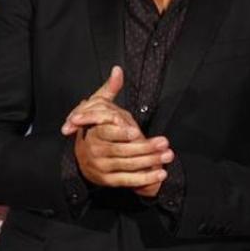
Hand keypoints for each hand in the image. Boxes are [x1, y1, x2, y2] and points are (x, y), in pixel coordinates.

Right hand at [61, 66, 173, 194]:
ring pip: (128, 165)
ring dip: (150, 162)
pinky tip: (160, 174)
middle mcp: (95, 151)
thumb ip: (110, 89)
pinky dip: (145, 179)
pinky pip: (128, 180)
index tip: (136, 132)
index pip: (106, 133)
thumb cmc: (96, 128)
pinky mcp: (109, 181)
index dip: (120, 133)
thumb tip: (117, 70)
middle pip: (122, 150)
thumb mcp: (99, 106)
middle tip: (164, 142)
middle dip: (145, 147)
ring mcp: (101, 167)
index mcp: (92, 133)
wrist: (82, 159)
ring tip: (168, 155)